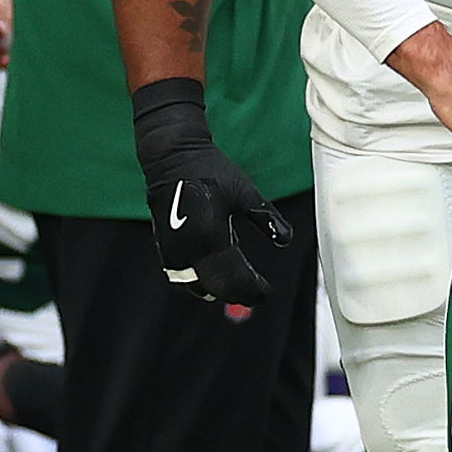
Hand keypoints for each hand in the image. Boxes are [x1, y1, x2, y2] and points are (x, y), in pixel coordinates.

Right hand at [131, 78, 291, 303]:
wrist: (172, 157)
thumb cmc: (208, 171)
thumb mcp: (244, 192)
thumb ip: (266, 217)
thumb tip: (286, 239)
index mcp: (210, 236)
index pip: (235, 278)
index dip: (253, 289)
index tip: (267, 292)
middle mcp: (189, 249)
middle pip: (217, 289)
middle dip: (239, 294)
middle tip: (257, 295)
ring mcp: (173, 251)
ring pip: (197, 287)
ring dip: (219, 291)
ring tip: (240, 288)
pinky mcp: (165, 247)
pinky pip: (184, 277)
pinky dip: (202, 281)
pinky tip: (218, 275)